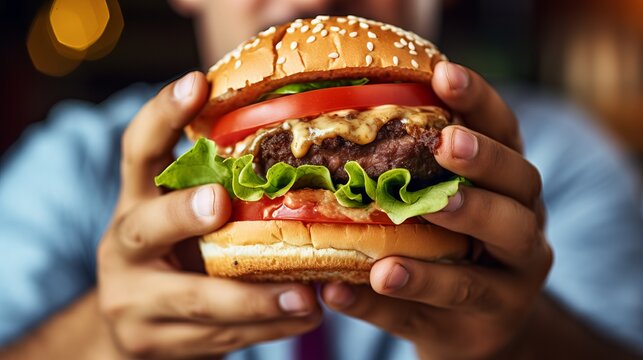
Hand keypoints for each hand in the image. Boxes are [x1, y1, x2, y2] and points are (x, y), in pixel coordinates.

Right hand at [97, 72, 321, 358]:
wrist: (132, 324)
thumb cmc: (172, 254)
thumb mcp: (176, 215)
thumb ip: (211, 188)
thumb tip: (288, 148)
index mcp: (134, 202)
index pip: (137, 151)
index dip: (162, 114)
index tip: (197, 81)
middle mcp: (124, 247)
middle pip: (147, 227)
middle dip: (183, 214)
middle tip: (220, 203)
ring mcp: (133, 302)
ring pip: (195, 300)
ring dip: (254, 299)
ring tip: (306, 298)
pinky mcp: (152, 343)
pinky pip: (218, 340)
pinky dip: (265, 329)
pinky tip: (302, 318)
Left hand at [321, 62, 551, 358]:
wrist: (479, 330)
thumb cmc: (448, 252)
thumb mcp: (441, 213)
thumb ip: (408, 181)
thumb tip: (322, 150)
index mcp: (508, 184)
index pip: (505, 131)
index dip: (479, 100)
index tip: (443, 73)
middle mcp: (524, 223)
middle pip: (520, 183)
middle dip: (485, 160)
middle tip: (446, 143)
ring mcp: (515, 278)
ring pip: (502, 243)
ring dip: (463, 223)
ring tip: (418, 214)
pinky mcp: (486, 323)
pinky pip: (441, 306)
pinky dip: (397, 293)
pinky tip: (344, 287)